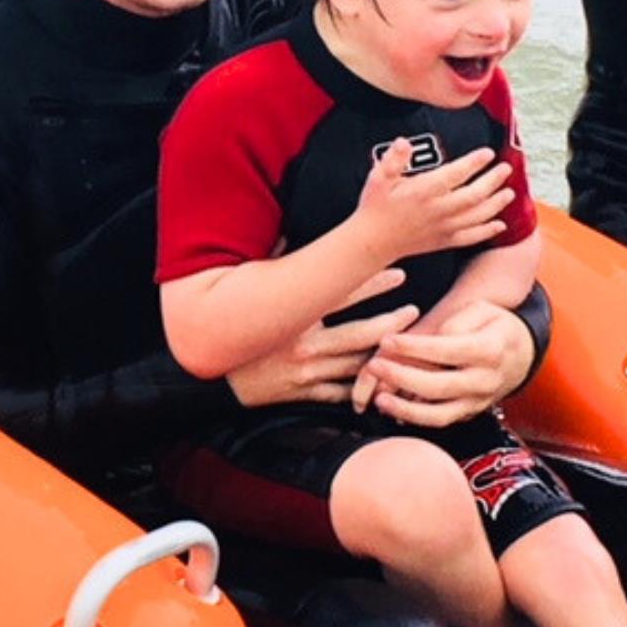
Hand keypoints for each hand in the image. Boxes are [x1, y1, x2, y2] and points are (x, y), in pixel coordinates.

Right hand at [227, 268, 418, 406]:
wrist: (213, 380)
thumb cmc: (235, 329)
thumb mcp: (250, 292)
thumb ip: (275, 264)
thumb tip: (286, 232)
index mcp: (294, 316)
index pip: (342, 295)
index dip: (373, 284)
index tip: (399, 274)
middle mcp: (304, 345)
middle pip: (360, 333)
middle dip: (391, 322)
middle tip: (413, 311)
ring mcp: (307, 373)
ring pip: (357, 365)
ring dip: (383, 352)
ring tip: (404, 341)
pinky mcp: (305, 394)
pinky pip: (341, 392)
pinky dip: (363, 387)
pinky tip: (382, 378)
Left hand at [355, 301, 534, 427]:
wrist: (522, 355)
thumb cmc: (496, 327)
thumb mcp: (483, 309)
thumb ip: (457, 320)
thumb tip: (429, 341)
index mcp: (490, 350)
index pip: (446, 350)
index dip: (414, 347)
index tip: (387, 341)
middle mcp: (485, 381)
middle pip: (438, 386)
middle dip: (401, 377)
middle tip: (374, 366)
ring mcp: (478, 402)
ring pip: (439, 415)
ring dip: (405, 409)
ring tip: (379, 399)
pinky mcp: (469, 413)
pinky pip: (440, 421)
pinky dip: (415, 418)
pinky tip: (393, 408)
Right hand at [356, 141, 512, 260]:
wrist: (373, 242)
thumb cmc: (375, 208)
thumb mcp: (379, 178)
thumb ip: (393, 159)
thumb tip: (404, 142)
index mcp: (424, 191)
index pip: (455, 174)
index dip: (474, 163)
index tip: (487, 153)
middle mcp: (438, 210)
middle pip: (474, 195)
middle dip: (493, 181)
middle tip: (506, 168)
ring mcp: (443, 227)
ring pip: (477, 216)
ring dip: (496, 204)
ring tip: (509, 192)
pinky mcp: (443, 241)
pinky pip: (471, 237)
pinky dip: (487, 231)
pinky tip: (499, 224)